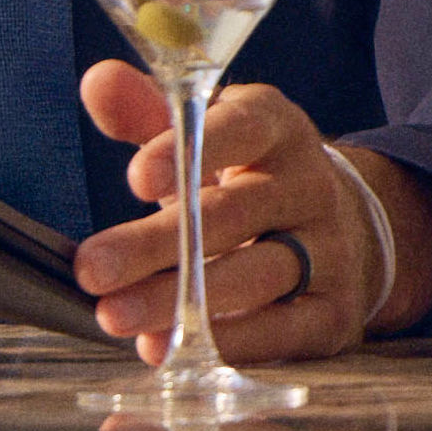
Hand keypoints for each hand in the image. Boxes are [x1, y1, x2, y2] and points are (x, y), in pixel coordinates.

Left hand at [70, 63, 430, 359]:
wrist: (338, 232)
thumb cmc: (247, 180)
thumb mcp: (205, 138)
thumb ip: (148, 113)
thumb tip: (96, 82)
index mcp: (276, 128)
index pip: (238, 130)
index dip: (187, 152)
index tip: (135, 179)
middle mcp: (310, 185)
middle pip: (234, 213)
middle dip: (156, 244)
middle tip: (92, 268)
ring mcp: (331, 251)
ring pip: (256, 276)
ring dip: (180, 302)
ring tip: (115, 316)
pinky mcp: (335, 312)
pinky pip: (281, 332)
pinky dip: (223, 343)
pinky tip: (165, 348)